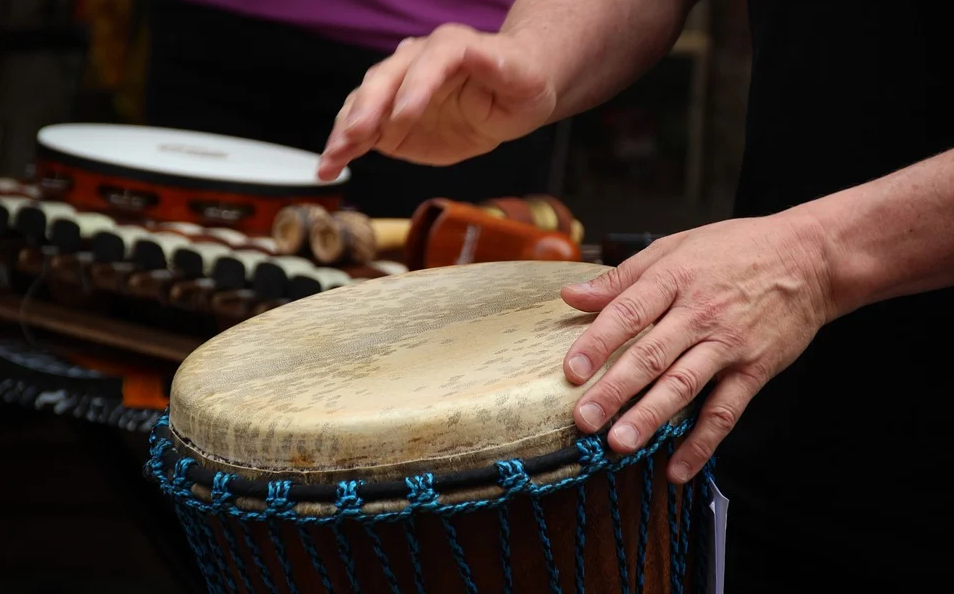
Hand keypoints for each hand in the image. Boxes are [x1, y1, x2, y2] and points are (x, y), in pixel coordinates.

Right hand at [316, 24, 556, 180]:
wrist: (505, 99)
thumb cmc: (519, 84)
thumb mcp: (521, 78)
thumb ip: (499, 67)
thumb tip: (484, 53)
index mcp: (451, 47)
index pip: (429, 62)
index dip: (415, 87)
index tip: (404, 117)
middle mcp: (415, 63)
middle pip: (384, 79)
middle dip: (367, 108)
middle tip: (356, 135)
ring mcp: (397, 92)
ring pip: (363, 104)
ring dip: (345, 132)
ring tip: (330, 159)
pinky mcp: (388, 121)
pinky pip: (360, 133)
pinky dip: (343, 150)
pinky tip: (327, 168)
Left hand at [561, 213, 835, 482]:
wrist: (809, 259)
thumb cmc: (735, 250)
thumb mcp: (674, 247)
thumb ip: (621, 279)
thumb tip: (571, 295)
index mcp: (674, 279)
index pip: (628, 312)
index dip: (597, 343)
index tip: (572, 371)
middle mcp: (699, 313)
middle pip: (651, 355)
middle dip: (615, 390)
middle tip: (585, 420)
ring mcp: (728, 345)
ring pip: (684, 386)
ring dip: (651, 417)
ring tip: (621, 443)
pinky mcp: (754, 370)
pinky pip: (725, 411)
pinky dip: (702, 442)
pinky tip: (678, 468)